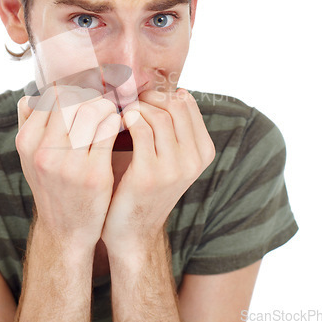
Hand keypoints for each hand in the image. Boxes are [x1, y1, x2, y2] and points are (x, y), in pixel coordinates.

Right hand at [16, 84, 120, 246]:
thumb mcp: (30, 157)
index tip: (85, 94)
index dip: (73, 89)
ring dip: (106, 106)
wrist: (65, 230)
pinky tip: (117, 126)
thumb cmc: (51, 185)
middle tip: (100, 102)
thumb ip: (29, 125)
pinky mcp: (94, 174)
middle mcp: (45, 151)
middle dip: (91, 96)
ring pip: (92, 110)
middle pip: (72, 98)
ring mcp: (69, 163)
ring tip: (109, 113)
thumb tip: (33, 95)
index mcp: (27, 141)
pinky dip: (116, 121)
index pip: (52, 94)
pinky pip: (109, 130)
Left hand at [101, 88, 214, 252]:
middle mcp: (194, 160)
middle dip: (149, 98)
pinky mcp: (149, 174)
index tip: (145, 97)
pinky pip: (140, 130)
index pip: (187, 104)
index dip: (163, 94)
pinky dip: (127, 120)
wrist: (132, 230)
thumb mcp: (171, 158)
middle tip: (131, 102)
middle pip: (174, 107)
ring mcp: (174, 168)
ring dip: (136, 108)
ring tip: (123, 112)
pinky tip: (117, 123)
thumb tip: (172, 91)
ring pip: (158, 117)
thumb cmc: (147, 186)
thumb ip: (175, 129)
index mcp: (203, 152)